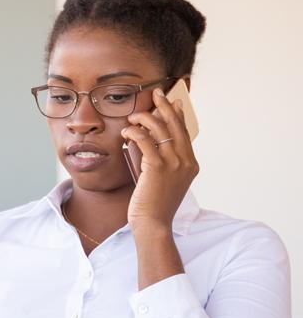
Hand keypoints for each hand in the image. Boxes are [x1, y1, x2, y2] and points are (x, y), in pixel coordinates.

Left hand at [124, 88, 197, 231]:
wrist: (153, 224)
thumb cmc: (153, 205)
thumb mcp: (163, 181)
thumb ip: (162, 163)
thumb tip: (148, 143)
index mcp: (191, 165)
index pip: (185, 133)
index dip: (178, 115)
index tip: (173, 102)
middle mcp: (186, 161)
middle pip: (176, 125)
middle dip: (165, 106)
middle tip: (156, 93)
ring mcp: (174, 164)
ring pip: (161, 129)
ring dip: (145, 118)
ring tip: (133, 116)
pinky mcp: (158, 167)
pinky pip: (146, 140)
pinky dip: (135, 132)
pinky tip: (127, 131)